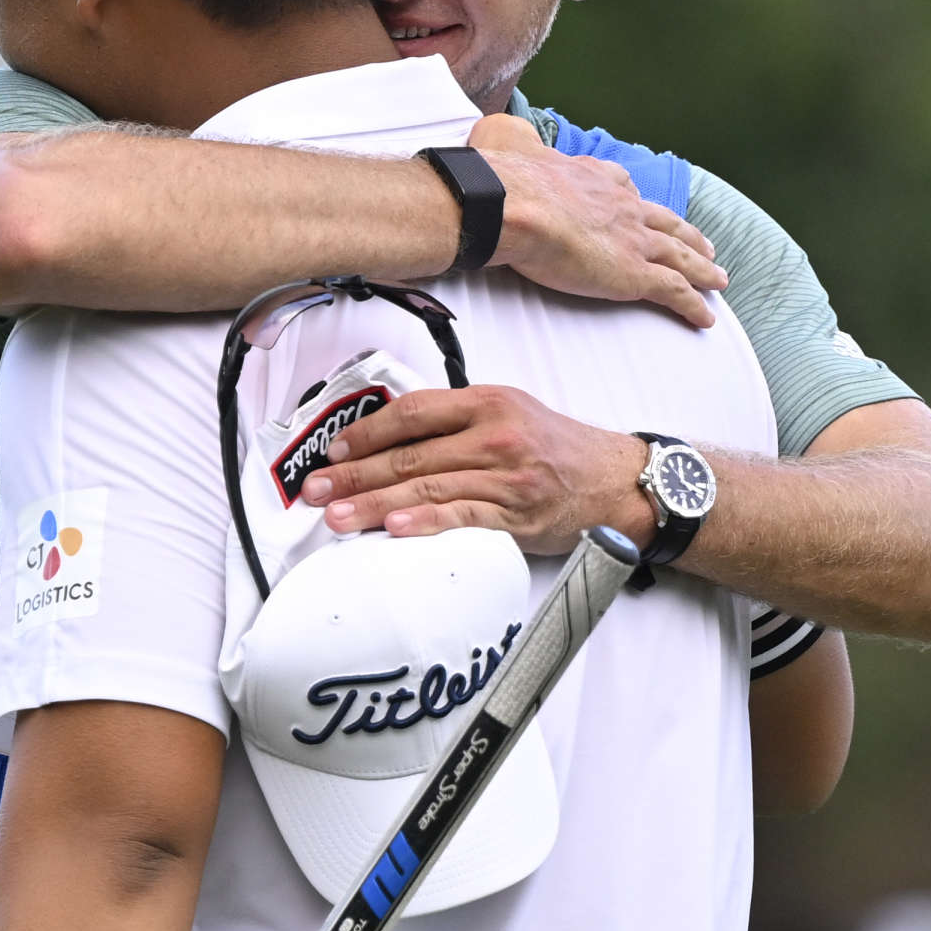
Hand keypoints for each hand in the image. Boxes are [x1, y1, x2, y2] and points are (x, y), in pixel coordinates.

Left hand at [301, 382, 642, 557]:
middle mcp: (495, 433)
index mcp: (487, 402)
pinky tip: (393, 528)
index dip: (367, 431)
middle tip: (314, 490)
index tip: (332, 450)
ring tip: (336, 517)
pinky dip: (425, 521)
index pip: (413, 412)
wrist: (616, 481)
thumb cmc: (558, 450)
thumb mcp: (511, 414)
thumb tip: (395, 437)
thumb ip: (459, 421)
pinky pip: (462, 516)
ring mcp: (507, 475)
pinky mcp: (517, 513)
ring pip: (427, 486)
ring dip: (374, 503)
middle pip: (410, 453)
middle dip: (354, 473)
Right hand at [467, 113, 725, 325]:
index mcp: (594, 179)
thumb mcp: (516, 162)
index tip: (646, 208)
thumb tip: (492, 156)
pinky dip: (694, 304)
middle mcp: (622, 207)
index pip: (626, 190)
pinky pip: (674, 290)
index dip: (641, 204)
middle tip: (705, 246)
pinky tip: (705, 317)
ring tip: (718, 280)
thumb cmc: (506, 187)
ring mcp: (633, 239)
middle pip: (666, 222)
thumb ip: (515, 161)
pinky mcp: (634, 273)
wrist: (514, 205)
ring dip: (702, 269)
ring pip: (680, 256)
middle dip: (687, 235)